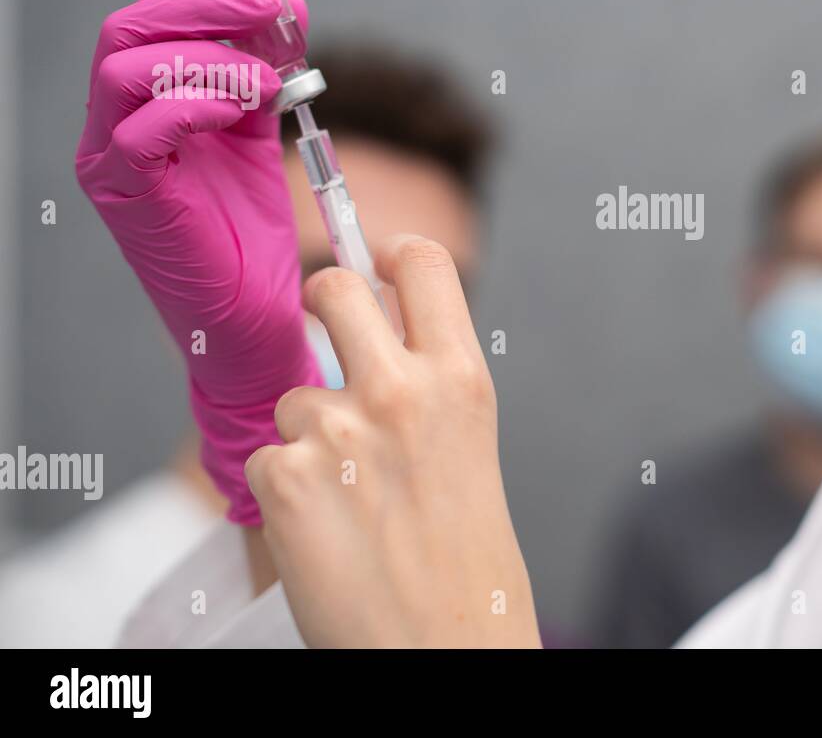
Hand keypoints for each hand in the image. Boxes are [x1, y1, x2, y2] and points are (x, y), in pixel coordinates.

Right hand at [75, 0, 322, 523]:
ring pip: (127, 65)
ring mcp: (113, 160)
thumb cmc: (254, 237)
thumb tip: (287, 6)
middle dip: (205, 3)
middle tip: (269, 3)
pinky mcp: (129, 197)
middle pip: (131, 28)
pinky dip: (195, 101)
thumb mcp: (261, 138)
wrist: (254, 323)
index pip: (156, 17)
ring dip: (205, 49)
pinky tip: (248, 102)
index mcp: (146, 105)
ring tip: (268, 69)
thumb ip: (266, 74)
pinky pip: (142, 128)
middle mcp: (116, 126)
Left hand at [246, 235, 540, 647]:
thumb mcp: (471, 447)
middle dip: (321, 300)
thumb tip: (378, 337)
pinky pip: (267, 457)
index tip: (373, 262)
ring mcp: (338, 430)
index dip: (389, 255)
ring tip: (346, 496)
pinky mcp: (286, 478)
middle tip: (320, 324)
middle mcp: (401, 390)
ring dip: (306, 432)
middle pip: (334, 288)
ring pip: (293, 392)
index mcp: (462, 379)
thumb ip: (429, 386)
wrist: (448, 650)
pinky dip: (284, 490)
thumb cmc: (468, 563)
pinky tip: (323, 528)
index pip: (421, 263)